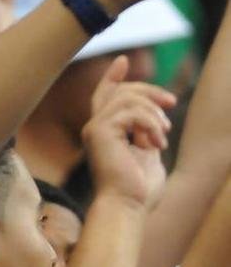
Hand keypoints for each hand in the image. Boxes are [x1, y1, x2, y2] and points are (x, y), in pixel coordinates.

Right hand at [83, 56, 174, 208]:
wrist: (127, 206)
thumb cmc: (138, 190)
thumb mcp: (147, 154)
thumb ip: (146, 133)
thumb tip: (156, 117)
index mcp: (105, 133)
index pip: (105, 97)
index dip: (113, 77)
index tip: (122, 60)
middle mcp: (95, 128)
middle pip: (121, 91)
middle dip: (149, 91)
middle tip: (172, 102)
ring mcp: (95, 129)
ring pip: (127, 98)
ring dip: (153, 113)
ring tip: (164, 135)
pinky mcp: (99, 131)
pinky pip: (130, 112)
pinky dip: (150, 124)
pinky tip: (157, 144)